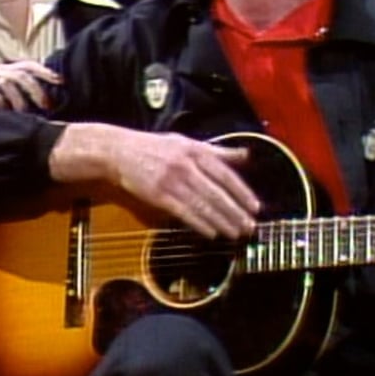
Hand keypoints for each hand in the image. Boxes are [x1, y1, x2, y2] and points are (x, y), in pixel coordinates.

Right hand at [0, 61, 61, 109]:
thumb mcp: (4, 99)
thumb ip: (21, 96)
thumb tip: (47, 105)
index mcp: (4, 70)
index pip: (28, 65)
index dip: (45, 72)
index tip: (61, 82)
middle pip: (20, 74)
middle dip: (36, 90)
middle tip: (45, 107)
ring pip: (6, 82)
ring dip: (17, 100)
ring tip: (23, 115)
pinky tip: (2, 112)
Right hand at [50, 124, 260, 239]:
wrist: (119, 150)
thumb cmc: (155, 147)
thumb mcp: (187, 142)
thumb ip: (217, 151)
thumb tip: (245, 155)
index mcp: (196, 151)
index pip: (225, 174)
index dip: (242, 192)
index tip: (255, 207)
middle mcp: (186, 165)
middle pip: (216, 192)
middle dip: (235, 212)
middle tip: (249, 227)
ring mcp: (172, 180)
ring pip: (202, 205)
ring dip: (221, 221)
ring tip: (235, 233)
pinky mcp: (158, 194)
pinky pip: (183, 212)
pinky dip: (199, 223)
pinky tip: (211, 233)